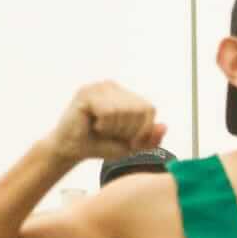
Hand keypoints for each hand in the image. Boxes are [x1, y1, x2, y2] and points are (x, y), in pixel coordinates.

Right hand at [45, 81, 165, 165]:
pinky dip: (104, 126)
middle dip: (128, 131)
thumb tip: (164, 126)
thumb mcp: (130, 146)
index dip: (145, 130)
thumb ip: (149, 139)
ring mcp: (100, 87)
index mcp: (126, 95)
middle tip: (112, 135)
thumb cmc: (100, 145)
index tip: (132, 142)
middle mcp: (114, 87)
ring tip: (102, 130)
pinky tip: (94, 126)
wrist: (71, 150)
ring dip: (114, 129)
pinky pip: (108, 111)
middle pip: (138, 109)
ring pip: (123, 110)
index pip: (149, 108)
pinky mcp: (87, 93)